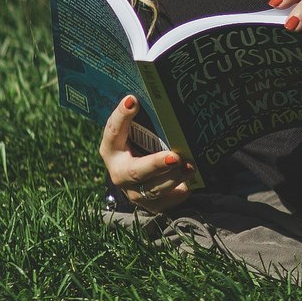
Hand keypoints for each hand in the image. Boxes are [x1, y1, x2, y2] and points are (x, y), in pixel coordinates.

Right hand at [101, 95, 191, 213]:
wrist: (141, 177)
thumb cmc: (140, 146)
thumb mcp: (136, 131)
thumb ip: (138, 118)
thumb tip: (141, 96)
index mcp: (111, 150)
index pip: (113, 132)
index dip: (121, 116)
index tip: (132, 100)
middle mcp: (119, 174)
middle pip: (136, 171)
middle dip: (155, 164)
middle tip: (174, 157)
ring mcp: (135, 192)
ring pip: (153, 189)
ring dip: (174, 178)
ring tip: (190, 166)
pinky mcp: (151, 205)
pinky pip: (166, 202)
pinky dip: (178, 194)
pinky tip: (189, 185)